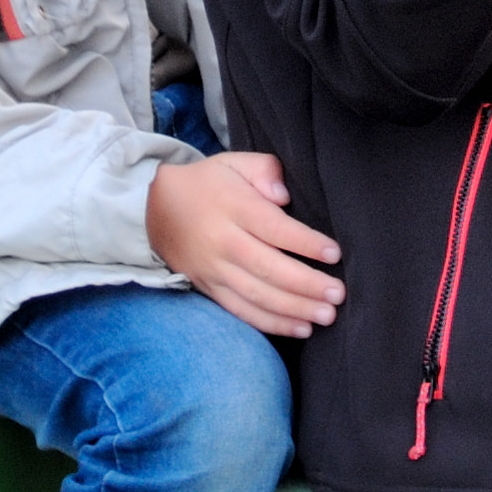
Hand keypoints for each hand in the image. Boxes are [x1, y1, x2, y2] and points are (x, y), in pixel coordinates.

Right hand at [147, 150, 344, 339]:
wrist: (153, 209)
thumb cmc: (207, 184)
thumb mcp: (234, 163)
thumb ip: (264, 170)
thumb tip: (283, 195)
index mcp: (233, 207)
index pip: (274, 229)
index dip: (306, 243)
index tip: (334, 254)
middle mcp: (222, 242)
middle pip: (269, 268)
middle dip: (307, 285)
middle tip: (338, 294)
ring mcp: (214, 270)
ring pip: (257, 295)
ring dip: (294, 310)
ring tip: (327, 316)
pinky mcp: (209, 288)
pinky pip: (241, 311)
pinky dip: (271, 324)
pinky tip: (300, 328)